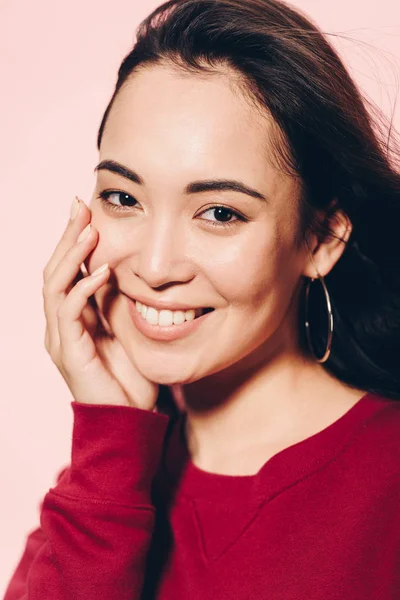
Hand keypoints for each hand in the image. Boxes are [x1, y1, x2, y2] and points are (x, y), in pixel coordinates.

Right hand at [42, 197, 158, 409]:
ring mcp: (61, 339)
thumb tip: (121, 266)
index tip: (87, 211)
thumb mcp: (125, 328)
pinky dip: (83, 288)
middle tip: (82, 207)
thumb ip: (116, 301)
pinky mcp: (69, 353)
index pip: (66, 270)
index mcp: (73, 318)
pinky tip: (101, 271)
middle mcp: (61, 325)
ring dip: (72, 256)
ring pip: (55, 286)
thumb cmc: (130, 376)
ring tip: (90, 231)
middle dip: (68, 238)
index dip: (74, 240)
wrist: (129, 419)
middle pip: (54, 271)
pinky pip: (69, 313)